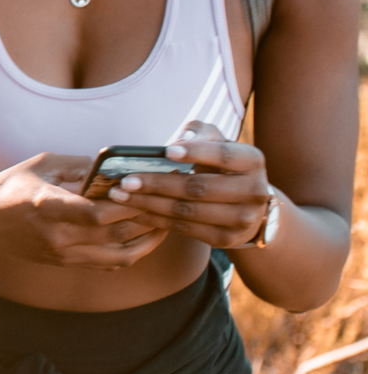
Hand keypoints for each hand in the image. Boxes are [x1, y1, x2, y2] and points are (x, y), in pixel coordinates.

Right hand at [0, 152, 167, 270]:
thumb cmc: (7, 189)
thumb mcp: (38, 165)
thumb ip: (77, 165)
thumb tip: (113, 166)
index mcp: (46, 206)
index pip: (96, 214)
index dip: (125, 204)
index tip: (141, 187)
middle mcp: (57, 235)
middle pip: (116, 234)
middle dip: (146, 218)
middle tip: (165, 200)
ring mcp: (63, 254)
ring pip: (120, 255)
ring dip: (148, 240)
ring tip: (164, 222)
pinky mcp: (66, 263)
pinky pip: (110, 264)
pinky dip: (133, 253)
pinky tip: (144, 238)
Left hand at [105, 122, 271, 248]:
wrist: (249, 206)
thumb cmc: (222, 166)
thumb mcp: (219, 144)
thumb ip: (201, 134)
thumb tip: (176, 141)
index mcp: (253, 161)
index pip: (223, 155)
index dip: (196, 153)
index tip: (167, 151)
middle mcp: (254, 192)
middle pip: (198, 188)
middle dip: (157, 184)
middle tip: (126, 179)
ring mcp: (242, 219)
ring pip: (187, 211)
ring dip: (148, 203)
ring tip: (119, 195)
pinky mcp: (226, 239)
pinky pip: (183, 228)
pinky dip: (154, 219)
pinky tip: (132, 210)